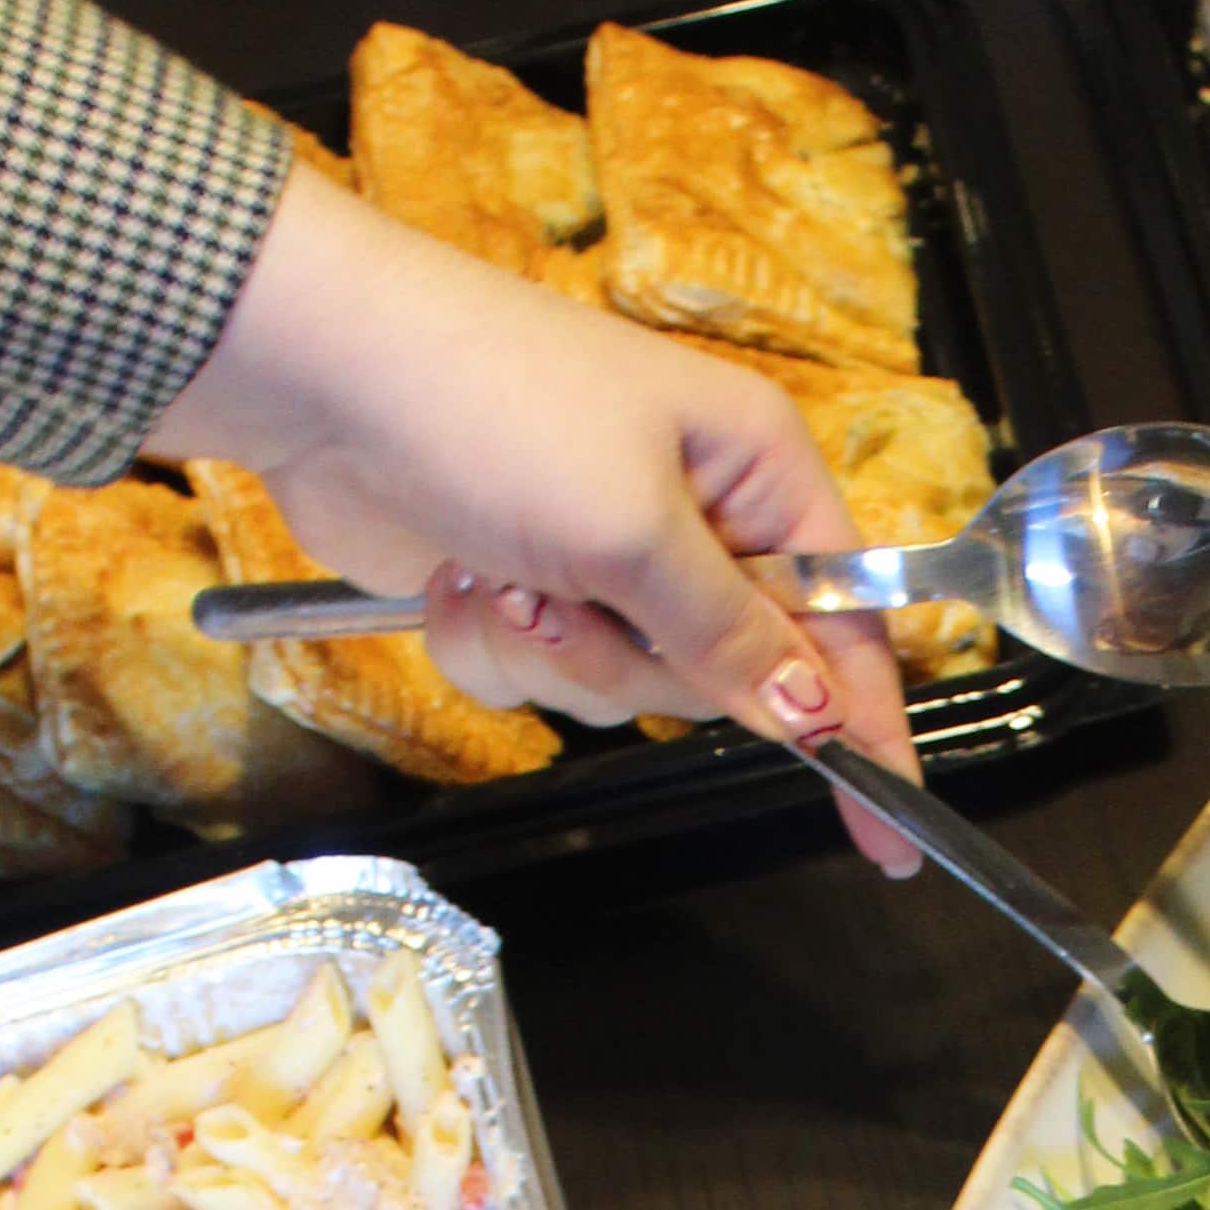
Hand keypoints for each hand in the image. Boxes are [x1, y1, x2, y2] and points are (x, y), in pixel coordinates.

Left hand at [147, 163, 919, 872]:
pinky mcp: (525, 586)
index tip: (892, 837)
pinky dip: (495, 647)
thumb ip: (732, 637)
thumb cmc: (490, 403)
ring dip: (556, 656)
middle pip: (726, 676)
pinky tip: (460, 578)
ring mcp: (602, 556)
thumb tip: (815, 715)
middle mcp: (693, 516)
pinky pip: (543, 680)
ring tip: (506, 576)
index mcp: (756, 472)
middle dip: (643, 665)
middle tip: (583, 605)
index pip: (844, 626)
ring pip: (626, 690)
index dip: (864, 730)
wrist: (318, 372)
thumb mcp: (635, 529)